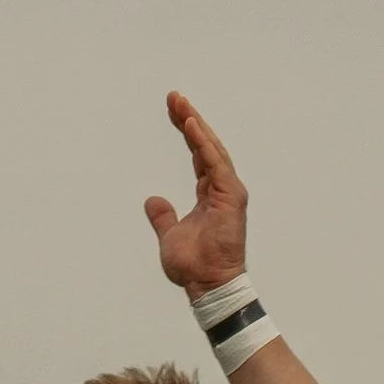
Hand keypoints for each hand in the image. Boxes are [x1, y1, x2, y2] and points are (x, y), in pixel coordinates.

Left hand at [143, 93, 247, 297]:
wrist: (207, 286)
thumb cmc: (194, 266)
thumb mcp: (170, 235)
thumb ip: (163, 217)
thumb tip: (153, 202)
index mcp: (210, 194)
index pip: (198, 154)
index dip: (187, 131)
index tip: (173, 110)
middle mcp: (222, 188)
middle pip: (206, 145)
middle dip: (190, 119)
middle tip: (174, 97)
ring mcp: (228, 192)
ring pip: (211, 149)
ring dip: (195, 125)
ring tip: (180, 104)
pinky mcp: (230, 197)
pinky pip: (215, 163)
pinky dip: (203, 143)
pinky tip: (191, 125)